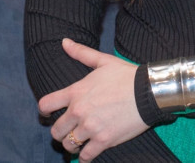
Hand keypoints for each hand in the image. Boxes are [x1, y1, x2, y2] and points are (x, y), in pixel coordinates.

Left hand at [40, 38, 146, 159]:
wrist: (149, 92)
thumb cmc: (127, 75)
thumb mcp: (103, 61)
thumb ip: (81, 53)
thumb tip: (64, 42)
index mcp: (76, 92)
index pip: (46, 105)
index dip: (44, 111)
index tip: (48, 115)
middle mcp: (79, 111)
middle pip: (55, 130)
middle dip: (59, 132)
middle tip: (66, 131)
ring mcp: (90, 127)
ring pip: (68, 145)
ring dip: (71, 145)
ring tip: (77, 142)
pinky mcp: (104, 140)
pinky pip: (85, 156)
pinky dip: (84, 157)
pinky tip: (86, 154)